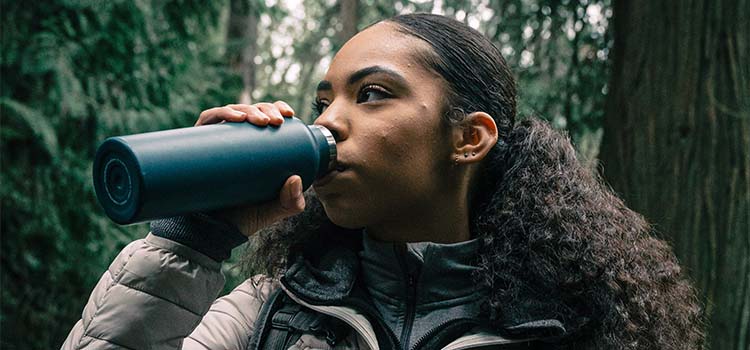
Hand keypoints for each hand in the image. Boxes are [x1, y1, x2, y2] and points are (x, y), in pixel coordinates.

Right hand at [197, 102, 303, 236]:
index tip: (287, 113)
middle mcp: (235, 140)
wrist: (211, 232)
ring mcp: (216, 141)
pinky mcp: (198, 144)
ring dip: (245, 109)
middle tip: (274, 121)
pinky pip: (207, 121)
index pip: (266, 117)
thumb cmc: (244, 217)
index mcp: (255, 147)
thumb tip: (295, 179)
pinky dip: (220, 114)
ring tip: (256, 120)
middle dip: (264, 108)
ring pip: (230, 112)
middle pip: (250, 111)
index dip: (276, 108)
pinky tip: (234, 118)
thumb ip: (291, 202)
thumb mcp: (274, 210)